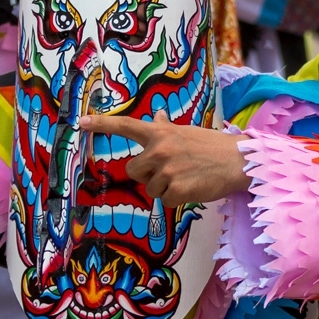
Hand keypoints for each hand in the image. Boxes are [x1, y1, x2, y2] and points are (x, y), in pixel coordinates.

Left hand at [79, 112, 251, 206]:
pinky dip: (177, 199)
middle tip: (170, 170)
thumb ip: (166, 128)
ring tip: (186, 177)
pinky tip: (192, 187)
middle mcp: (160, 149)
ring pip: (150, 189)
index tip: (81, 123)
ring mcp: (167, 170)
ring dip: (165, 187)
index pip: (126, 126)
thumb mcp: (186, 132)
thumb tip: (156, 116)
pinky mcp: (177, 190)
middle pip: (133, 170)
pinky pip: (164, 201)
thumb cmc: (211, 145)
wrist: (237, 160)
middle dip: (147, 174)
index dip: (102, 125)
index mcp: (160, 133)